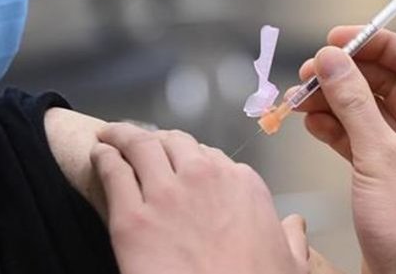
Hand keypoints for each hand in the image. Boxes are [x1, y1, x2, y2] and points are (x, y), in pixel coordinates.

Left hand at [91, 123, 308, 273]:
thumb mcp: (292, 266)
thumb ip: (292, 239)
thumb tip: (295, 226)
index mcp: (242, 184)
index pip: (212, 156)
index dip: (193, 160)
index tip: (182, 165)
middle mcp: (204, 178)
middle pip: (175, 143)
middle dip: (158, 140)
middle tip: (144, 143)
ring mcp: (166, 195)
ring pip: (140, 146)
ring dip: (123, 136)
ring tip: (111, 135)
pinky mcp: (131, 218)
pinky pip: (113, 173)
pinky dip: (104, 158)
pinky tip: (100, 154)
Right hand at [293, 26, 395, 273]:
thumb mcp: (379, 155)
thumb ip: (353, 102)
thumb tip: (330, 60)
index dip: (376, 43)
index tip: (338, 39)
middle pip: (387, 83)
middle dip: (346, 75)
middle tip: (310, 72)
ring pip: (369, 110)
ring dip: (335, 101)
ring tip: (301, 99)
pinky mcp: (389, 173)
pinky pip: (360, 137)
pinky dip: (336, 128)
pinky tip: (312, 123)